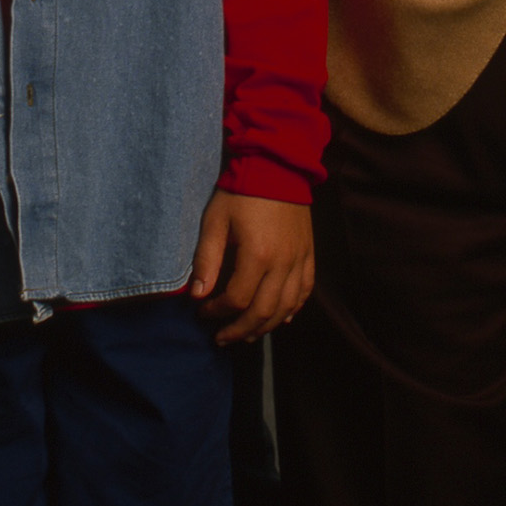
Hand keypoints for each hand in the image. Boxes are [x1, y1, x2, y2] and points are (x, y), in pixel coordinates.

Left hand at [188, 191, 313, 345]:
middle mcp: (283, 263)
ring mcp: (299, 260)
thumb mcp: (215, 222)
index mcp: (257, 255)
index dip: (217, 312)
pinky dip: (293, 309)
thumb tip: (197, 295)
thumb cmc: (240, 192)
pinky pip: (305, 291)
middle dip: (239, 330)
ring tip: (246, 335)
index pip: (237, 300)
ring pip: (286, 307)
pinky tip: (280, 319)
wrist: (277, 166)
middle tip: (221, 338)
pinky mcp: (308, 254)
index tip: (201, 312)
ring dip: (265, 327)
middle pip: (263, 312)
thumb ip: (206, 260)